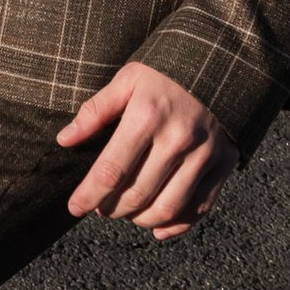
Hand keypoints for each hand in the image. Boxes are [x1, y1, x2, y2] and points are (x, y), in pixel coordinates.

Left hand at [57, 62, 239, 241]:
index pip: (111, 171)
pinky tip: (158, 227)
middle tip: (101, 207)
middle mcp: (178, 139)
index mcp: (147, 116)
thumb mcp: (128, 80)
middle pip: (137, 195)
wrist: (220, 62)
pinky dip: (176, 225)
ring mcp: (204, 153)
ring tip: (127, 213)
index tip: (74, 207)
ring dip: (141, 220)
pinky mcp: (225, 163)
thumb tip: (65, 140)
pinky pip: (199, 207)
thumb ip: (95, 111)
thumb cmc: (165, 72)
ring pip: (167, 208)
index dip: (88, 195)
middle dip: (112, 209)